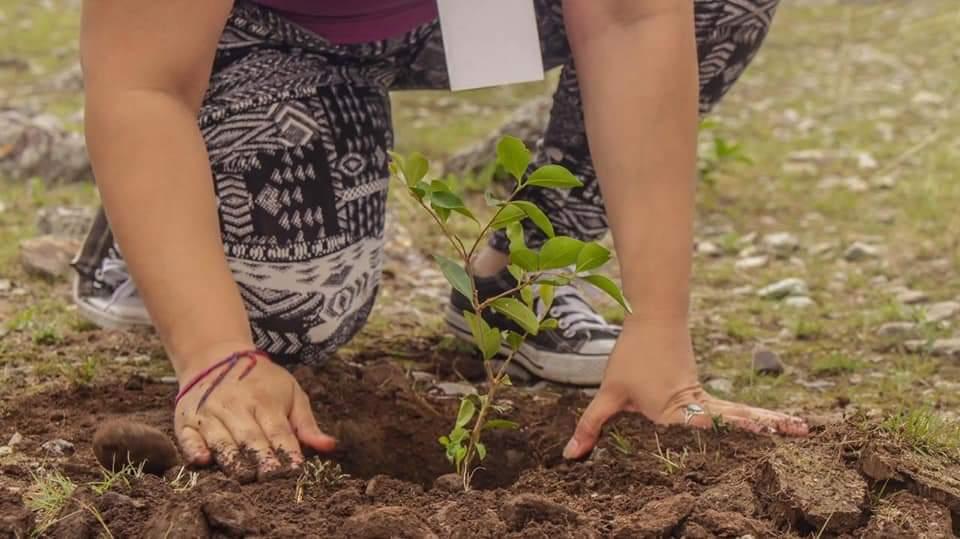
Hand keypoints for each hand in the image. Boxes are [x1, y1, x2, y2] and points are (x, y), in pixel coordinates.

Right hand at [173, 353, 335, 481]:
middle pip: (251, 440)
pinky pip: (188, 438)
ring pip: (222, 442)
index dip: (287, 453)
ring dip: (233, 461)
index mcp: (265, 401)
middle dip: (262, 461)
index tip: (296, 472)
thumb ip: (306, 423)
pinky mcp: (186, 421)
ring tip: (245, 478)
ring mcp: (209, 414)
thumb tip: (329, 446)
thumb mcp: (290, 392)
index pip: (279, 432)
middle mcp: (236, 407)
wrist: (216, 357)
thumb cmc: (261, 381)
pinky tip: (203, 461)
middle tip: (272, 482)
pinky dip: (194, 449)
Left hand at [563, 321, 807, 459]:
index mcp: (673, 410)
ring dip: (768, 421)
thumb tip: (570, 456)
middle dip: (765, 428)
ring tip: (803, 429)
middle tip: (801, 431)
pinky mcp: (704, 395)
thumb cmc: (631, 357)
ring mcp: (703, 399)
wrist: (652, 318)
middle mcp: (694, 405)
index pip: (705, 425)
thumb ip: (591, 426)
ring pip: (740, 413)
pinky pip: (733, 410)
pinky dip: (755, 418)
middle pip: (734, 420)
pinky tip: (775, 425)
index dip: (732, 431)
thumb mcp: (608, 393)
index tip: (759, 435)